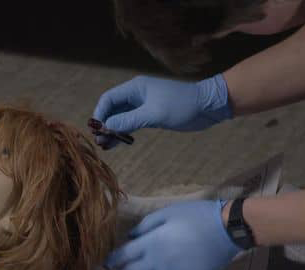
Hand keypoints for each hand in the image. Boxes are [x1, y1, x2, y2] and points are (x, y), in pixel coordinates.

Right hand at [92, 74, 232, 147]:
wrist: (208, 106)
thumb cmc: (183, 105)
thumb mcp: (154, 114)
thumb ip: (130, 120)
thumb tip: (107, 127)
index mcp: (135, 88)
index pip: (108, 99)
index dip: (100, 114)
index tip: (96, 130)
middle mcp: (137, 95)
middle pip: (112, 109)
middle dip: (104, 125)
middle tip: (100, 142)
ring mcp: (143, 106)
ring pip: (121, 118)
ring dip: (113, 131)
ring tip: (105, 146)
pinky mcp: (151, 115)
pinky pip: (131, 123)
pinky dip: (124, 132)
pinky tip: (117, 143)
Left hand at [105, 200, 239, 269]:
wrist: (226, 230)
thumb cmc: (196, 216)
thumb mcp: (167, 213)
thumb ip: (145, 225)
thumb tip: (130, 237)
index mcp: (151, 243)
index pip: (123, 256)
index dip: (112, 260)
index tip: (107, 262)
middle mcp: (157, 262)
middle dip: (124, 268)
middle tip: (123, 265)